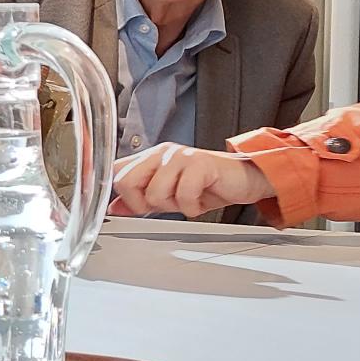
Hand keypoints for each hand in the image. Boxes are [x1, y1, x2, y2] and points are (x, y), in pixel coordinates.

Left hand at [109, 144, 273, 218]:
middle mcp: (161, 153)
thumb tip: (113, 208)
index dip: (114, 192)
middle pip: (125, 182)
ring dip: (173, 206)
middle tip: (167, 204)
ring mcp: (179, 156)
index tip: (125, 205)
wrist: (245, 180)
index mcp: (149, 158)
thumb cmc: (207, 186)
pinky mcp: (199, 163)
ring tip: (188, 199)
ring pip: (154, 193)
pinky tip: (200, 201)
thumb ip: (140, 200)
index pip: (114, 170)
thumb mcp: (168, 197)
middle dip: (143, 204)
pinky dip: (192, 208)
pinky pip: (183, 195)